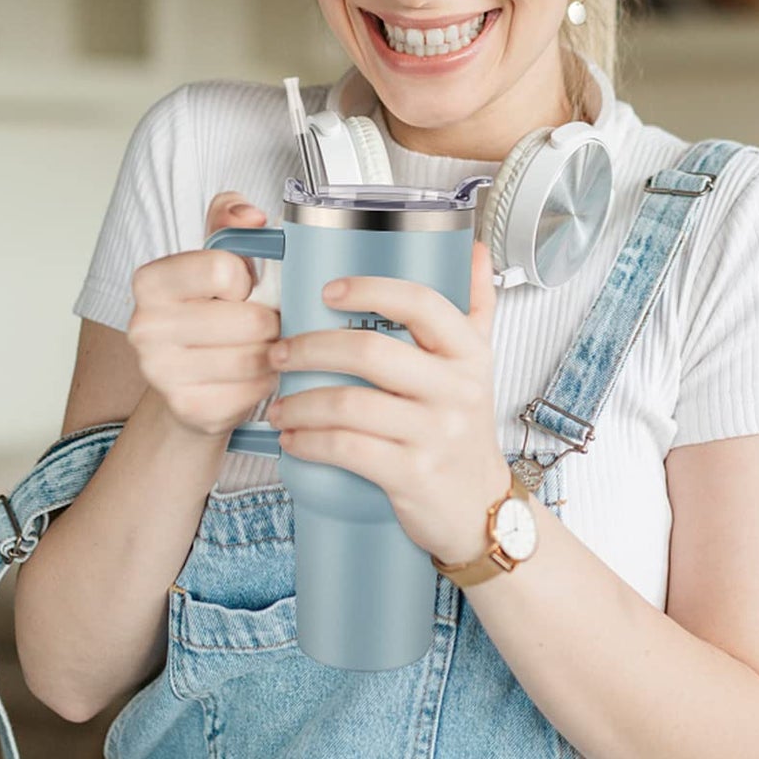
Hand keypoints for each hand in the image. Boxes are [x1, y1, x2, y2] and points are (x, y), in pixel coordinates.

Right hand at [126, 191, 280, 438]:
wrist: (188, 378)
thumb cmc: (210, 308)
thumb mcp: (217, 252)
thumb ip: (231, 216)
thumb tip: (253, 217)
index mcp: (151, 281)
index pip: (225, 269)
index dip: (246, 279)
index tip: (239, 288)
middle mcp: (144, 327)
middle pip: (249, 319)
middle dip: (271, 320)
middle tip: (266, 322)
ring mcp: (162, 374)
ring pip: (255, 357)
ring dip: (274, 352)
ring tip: (263, 346)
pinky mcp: (188, 409)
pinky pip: (253, 391)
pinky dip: (266, 382)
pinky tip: (255, 376)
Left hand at [264, 240, 509, 564]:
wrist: (480, 508)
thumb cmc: (466, 430)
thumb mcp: (479, 365)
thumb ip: (476, 306)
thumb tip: (476, 250)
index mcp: (468, 354)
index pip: (421, 303)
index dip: (370, 289)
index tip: (328, 291)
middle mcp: (456, 390)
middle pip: (370, 351)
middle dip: (310, 348)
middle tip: (279, 352)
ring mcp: (435, 434)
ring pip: (350, 404)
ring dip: (300, 402)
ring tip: (278, 404)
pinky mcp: (412, 475)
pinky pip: (347, 449)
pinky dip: (309, 442)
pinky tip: (293, 440)